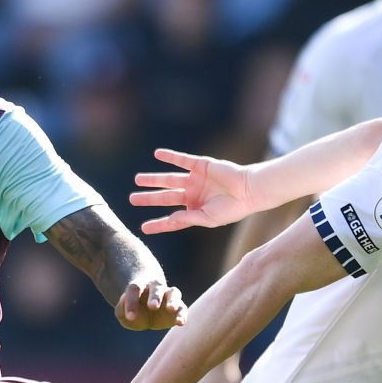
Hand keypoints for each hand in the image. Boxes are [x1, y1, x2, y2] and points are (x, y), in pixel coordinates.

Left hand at [115, 277, 185, 330]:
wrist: (148, 308)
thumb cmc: (134, 309)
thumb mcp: (122, 312)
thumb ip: (122, 311)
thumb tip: (127, 312)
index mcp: (139, 286)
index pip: (135, 289)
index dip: (132, 302)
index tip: (130, 317)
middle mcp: (155, 288)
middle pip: (156, 287)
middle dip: (155, 296)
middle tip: (153, 306)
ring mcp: (168, 296)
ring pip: (174, 293)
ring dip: (173, 300)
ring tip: (171, 309)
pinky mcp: (178, 307)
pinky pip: (182, 308)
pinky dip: (182, 314)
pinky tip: (180, 322)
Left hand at [131, 149, 269, 234]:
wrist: (249, 190)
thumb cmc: (232, 208)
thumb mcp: (208, 218)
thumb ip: (188, 218)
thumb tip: (169, 218)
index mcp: (195, 210)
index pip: (172, 218)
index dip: (159, 223)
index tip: (144, 228)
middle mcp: (192, 195)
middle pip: (165, 197)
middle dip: (149, 198)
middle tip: (132, 199)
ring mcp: (195, 180)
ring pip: (169, 179)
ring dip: (154, 179)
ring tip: (138, 180)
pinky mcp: (201, 165)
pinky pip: (182, 160)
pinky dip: (170, 157)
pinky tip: (157, 154)